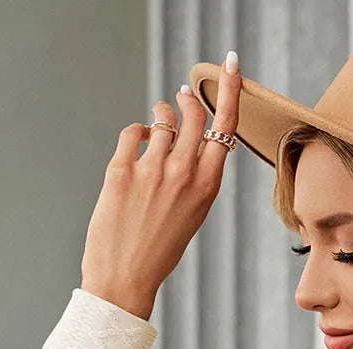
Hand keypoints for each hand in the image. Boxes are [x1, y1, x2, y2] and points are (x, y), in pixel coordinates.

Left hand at [80, 58, 241, 319]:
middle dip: (188, 98)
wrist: (125, 280)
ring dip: (160, 113)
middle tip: (182, 95)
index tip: (230, 65)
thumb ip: (192, 176)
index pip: (225, 127)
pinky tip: (136, 147)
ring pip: (163, 118)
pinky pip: (133, 132)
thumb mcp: (189, 215)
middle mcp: (183, 174)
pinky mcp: (122, 170)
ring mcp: (152, 170)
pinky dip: (135, 133)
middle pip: (194, 113)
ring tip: (156, 124)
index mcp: (207, 188)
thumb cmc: (158, 251)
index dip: (229, 90)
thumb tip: (180, 137)